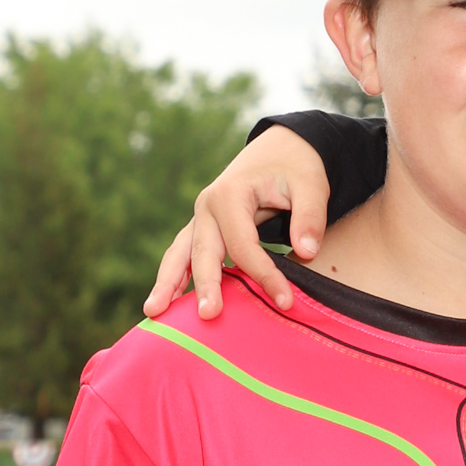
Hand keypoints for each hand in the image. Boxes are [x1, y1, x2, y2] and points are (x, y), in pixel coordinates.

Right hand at [141, 128, 331, 322]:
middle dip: (206, 285)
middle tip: (209, 315)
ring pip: (179, 254)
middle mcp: (207, 207)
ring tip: (154, 313)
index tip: (286, 302)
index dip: (264, 275)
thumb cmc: (295, 168)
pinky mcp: (202, 229)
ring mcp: (200, 218)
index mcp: (230, 194)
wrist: (279, 150)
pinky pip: (183, 256)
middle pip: (204, 252)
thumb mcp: (312, 184)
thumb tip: (306, 251)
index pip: (244, 246)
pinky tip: (164, 305)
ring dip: (168, 284)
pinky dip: (173, 279)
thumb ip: (310, 217)